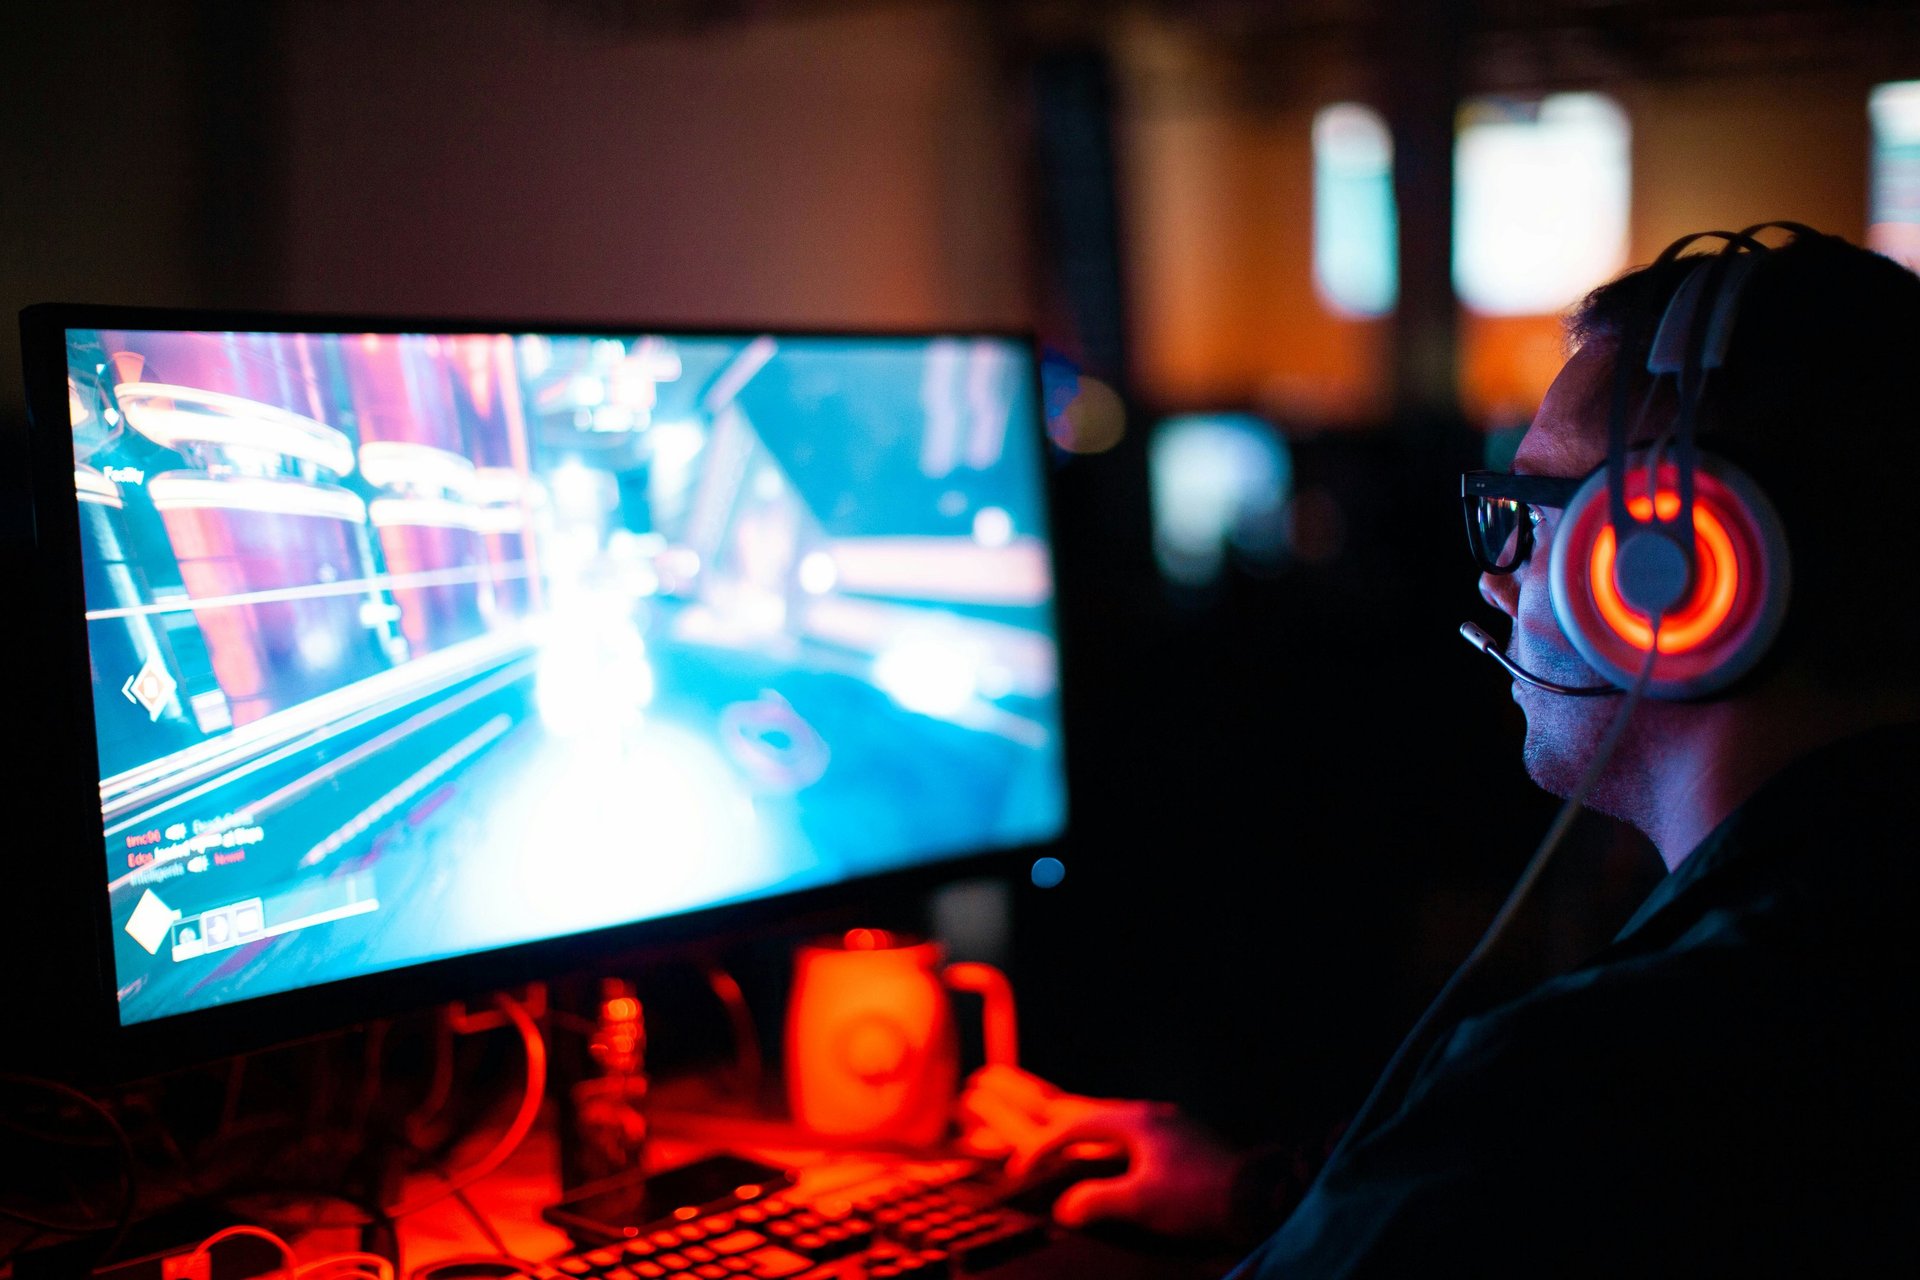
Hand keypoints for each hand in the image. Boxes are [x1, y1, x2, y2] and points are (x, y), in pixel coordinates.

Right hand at [955, 1063, 1243, 1240]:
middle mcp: (1148, 1113)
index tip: (1020, 1167)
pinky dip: (1105, 1135)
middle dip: (1051, 1112)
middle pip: (1088, 1107)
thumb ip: (1096, 1201)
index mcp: (1133, 1120)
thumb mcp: (1141, 1202)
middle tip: (1021, 1108)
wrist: (1257, 1193)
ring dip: (1080, 1124)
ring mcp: (1166, 1122)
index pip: (1072, 1126)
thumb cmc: (1198, 1196)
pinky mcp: (1181, 1137)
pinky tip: (1108, 1146)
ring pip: (1110, 1116)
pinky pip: (1129, 1128)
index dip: (1040, 1146)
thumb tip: (1064, 1207)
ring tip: (1057, 1126)